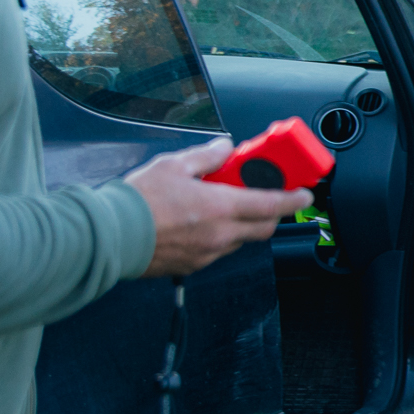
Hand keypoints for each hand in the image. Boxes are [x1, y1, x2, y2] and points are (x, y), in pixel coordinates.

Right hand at [126, 139, 310, 277]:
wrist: (108, 236)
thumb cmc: (136, 202)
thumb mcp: (173, 165)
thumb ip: (207, 156)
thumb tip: (225, 148)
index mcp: (219, 207)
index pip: (272, 205)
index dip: (294, 199)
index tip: (305, 195)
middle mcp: (220, 234)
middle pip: (264, 226)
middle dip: (272, 212)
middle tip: (266, 195)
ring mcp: (208, 253)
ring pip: (242, 239)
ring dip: (244, 223)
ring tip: (225, 205)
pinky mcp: (193, 265)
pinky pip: (219, 250)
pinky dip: (222, 236)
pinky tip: (203, 222)